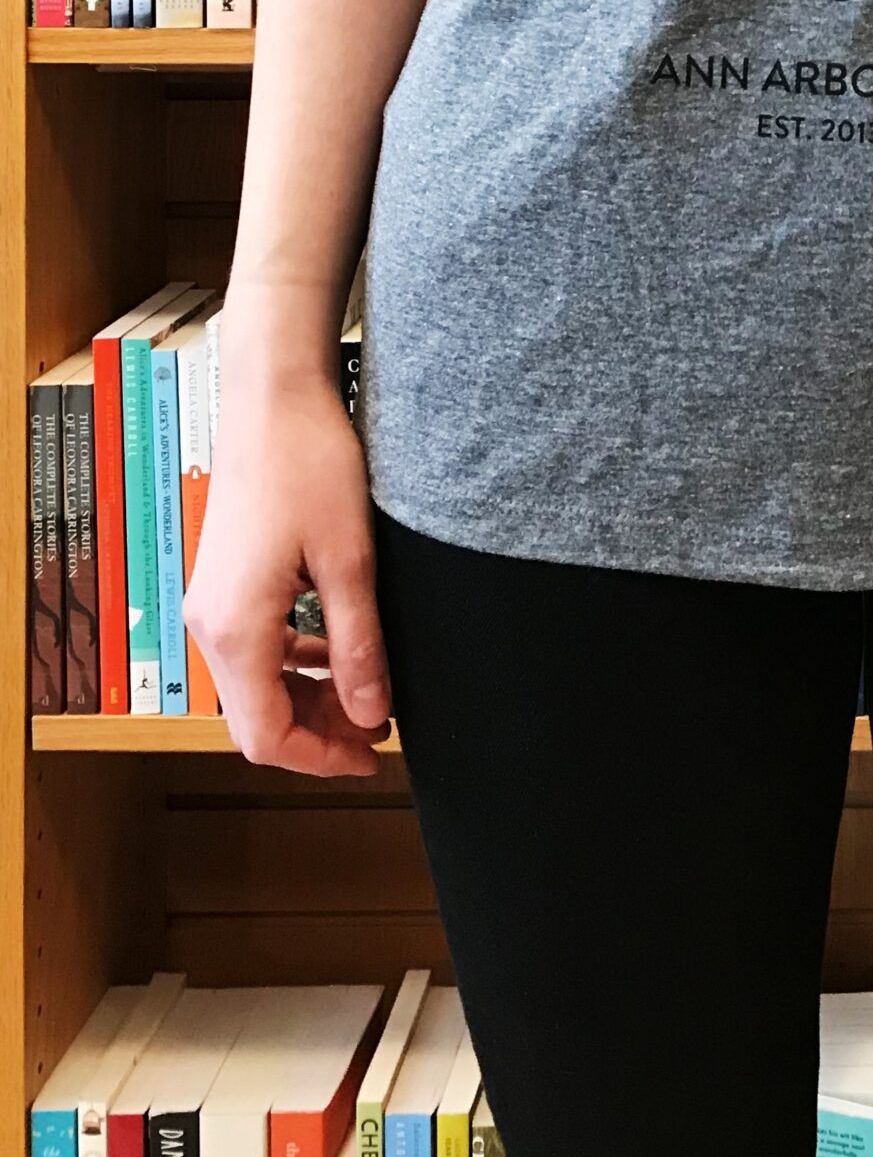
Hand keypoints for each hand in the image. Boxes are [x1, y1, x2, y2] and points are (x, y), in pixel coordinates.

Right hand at [184, 308, 390, 776]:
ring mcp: (212, 600)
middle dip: (317, 733)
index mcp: (237, 630)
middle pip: (256, 717)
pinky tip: (336, 646)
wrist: (273, 397)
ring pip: (255, 683)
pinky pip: (254, 644)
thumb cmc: (308, 465)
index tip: (371, 758)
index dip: (321, 759)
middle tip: (377, 729)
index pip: (267, 736)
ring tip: (367, 691)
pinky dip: (294, 661)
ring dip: (307, 697)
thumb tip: (369, 715)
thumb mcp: (349, 562)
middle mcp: (211, 624)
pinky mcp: (225, 579)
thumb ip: (357, 647)